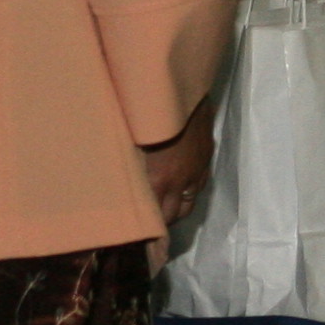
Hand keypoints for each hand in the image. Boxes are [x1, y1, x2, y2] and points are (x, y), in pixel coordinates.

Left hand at [141, 101, 217, 227]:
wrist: (180, 92)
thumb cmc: (147, 116)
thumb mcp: (131, 144)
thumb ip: (131, 169)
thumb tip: (117, 184)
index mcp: (159, 180)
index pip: (155, 217)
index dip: (147, 228)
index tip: (136, 232)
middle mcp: (180, 182)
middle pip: (173, 215)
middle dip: (162, 223)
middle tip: (148, 225)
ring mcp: (196, 171)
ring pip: (188, 204)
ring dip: (176, 210)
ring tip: (164, 211)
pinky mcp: (206, 159)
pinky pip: (198, 186)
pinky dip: (188, 193)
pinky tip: (179, 190)